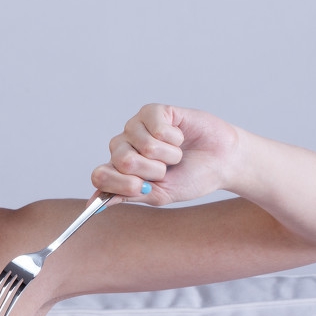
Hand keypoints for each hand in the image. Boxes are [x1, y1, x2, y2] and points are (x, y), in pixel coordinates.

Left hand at [91, 104, 240, 204]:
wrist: (221, 162)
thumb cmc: (190, 178)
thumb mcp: (158, 195)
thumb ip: (127, 196)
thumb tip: (95, 203)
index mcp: (118, 169)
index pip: (100, 176)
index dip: (121, 184)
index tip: (143, 188)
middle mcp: (122, 146)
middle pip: (123, 161)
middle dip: (152, 171)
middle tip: (166, 169)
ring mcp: (135, 127)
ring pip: (145, 146)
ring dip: (168, 156)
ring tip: (176, 154)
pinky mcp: (153, 111)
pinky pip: (159, 129)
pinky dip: (175, 139)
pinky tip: (180, 137)